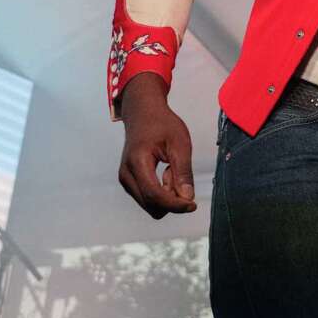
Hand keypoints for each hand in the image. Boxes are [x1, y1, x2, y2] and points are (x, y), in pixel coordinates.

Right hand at [117, 73, 197, 218]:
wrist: (143, 113)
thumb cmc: (161, 123)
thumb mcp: (179, 143)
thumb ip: (183, 172)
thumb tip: (187, 198)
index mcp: (137, 162)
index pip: (155, 195)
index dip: (175, 204)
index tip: (192, 205)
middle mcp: (126, 174)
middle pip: (152, 205)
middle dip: (172, 198)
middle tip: (180, 174)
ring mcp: (125, 179)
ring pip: (150, 205)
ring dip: (167, 195)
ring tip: (171, 170)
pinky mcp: (129, 181)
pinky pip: (148, 198)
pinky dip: (161, 192)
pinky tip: (165, 172)